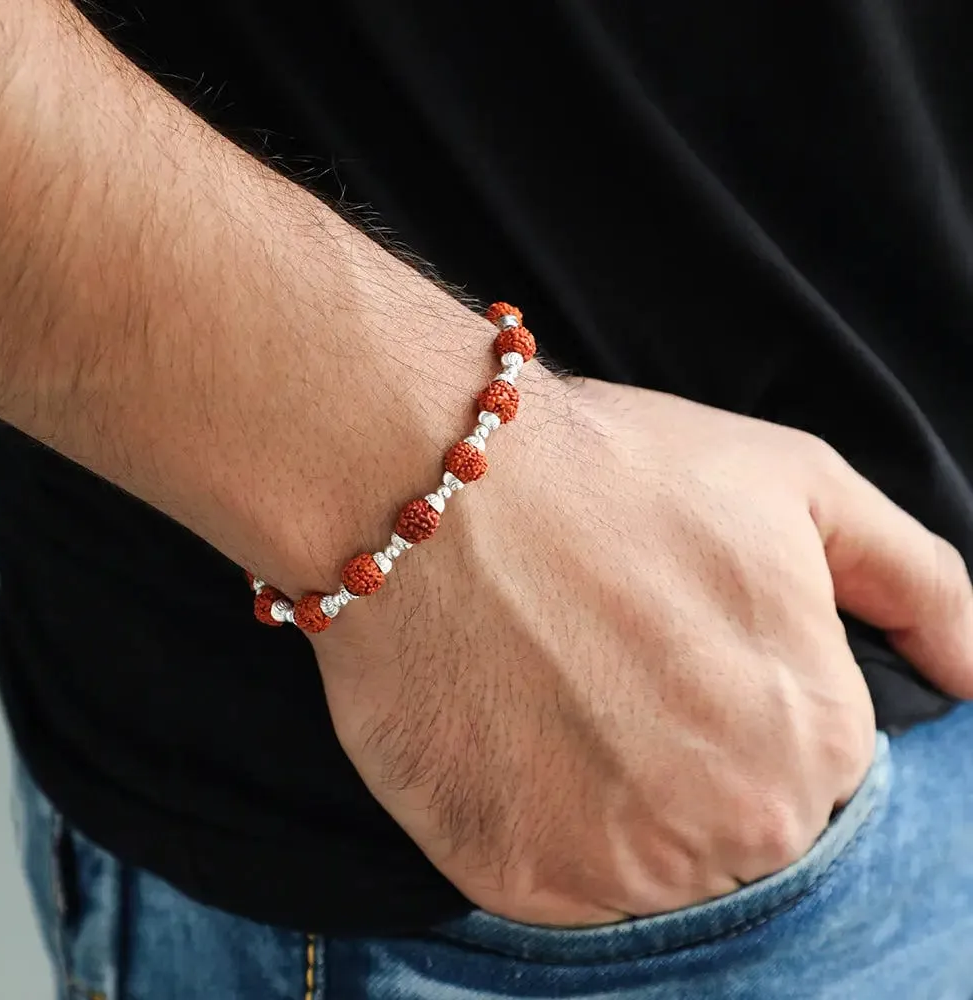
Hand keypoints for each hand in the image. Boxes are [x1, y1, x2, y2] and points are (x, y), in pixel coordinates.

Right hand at [313, 375, 972, 926]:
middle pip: (731, 829)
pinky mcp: (514, 881)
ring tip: (554, 689)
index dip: (738, 701)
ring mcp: (619, 866)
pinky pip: (553, 879)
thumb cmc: (615, 471)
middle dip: (683, 757)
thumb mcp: (797, 484)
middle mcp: (735, 830)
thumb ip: (920, 585)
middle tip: (606, 664)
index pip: (809, 772)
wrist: (436, 484)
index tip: (674, 648)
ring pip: (646, 865)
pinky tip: (509, 727)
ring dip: (609, 795)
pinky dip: (535, 814)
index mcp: (817, 743)